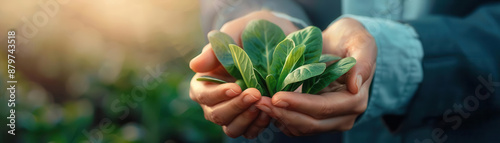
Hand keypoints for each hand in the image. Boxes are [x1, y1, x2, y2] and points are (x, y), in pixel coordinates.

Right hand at [189, 10, 297, 137]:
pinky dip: (257, 125)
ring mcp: (233, 112)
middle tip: (256, 94)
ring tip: (262, 104)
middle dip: (236, 106)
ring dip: (246, 119)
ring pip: (231, 128)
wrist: (277, 37)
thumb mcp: (233, 33)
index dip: (218, 94)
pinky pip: (249, 132)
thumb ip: (215, 50)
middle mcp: (215, 101)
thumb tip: (194, 65)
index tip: (236, 87)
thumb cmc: (249, 33)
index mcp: (204, 81)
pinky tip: (269, 112)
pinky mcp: (249, 119)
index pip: (203, 95)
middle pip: (216, 115)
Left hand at [255, 18, 376, 135]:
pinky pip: (295, 126)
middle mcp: (344, 116)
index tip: (277, 97)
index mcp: (355, 100)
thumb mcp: (360, 41)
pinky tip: (266, 105)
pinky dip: (280, 118)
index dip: (299, 104)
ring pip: (300, 128)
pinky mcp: (315, 119)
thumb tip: (355, 86)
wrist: (340, 43)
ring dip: (278, 117)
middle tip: (260, 101)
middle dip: (283, 113)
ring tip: (258, 102)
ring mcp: (329, 121)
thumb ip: (362, 61)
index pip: (324, 108)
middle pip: (310, 123)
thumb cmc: (350, 38)